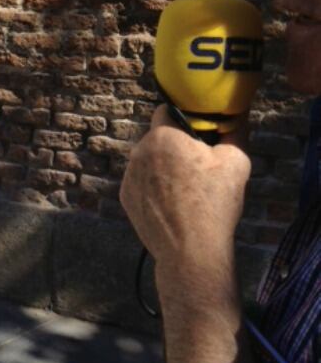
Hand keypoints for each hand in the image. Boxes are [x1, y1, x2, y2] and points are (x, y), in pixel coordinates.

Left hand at [119, 105, 251, 273]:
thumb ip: (234, 131)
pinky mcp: (125, 196)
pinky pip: (140, 181)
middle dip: (174, 146)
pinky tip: (171, 204)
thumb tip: (236, 116)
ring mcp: (128, 175)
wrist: (190, 251)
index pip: (167, 111)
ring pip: (147, 160)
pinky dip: (152, 186)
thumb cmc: (214, 204)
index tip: (199, 137)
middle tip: (197, 167)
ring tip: (185, 190)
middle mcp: (139, 151)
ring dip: (162, 166)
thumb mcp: (236, 162)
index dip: (184, 121)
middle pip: (157, 138)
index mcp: (163, 136)